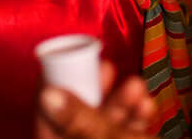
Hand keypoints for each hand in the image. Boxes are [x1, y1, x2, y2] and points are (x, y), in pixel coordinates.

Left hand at [35, 62, 157, 138]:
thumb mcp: (107, 137)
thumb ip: (80, 118)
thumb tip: (48, 94)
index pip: (46, 117)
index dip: (56, 84)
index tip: (65, 59)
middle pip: (78, 116)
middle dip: (96, 90)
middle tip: (106, 67)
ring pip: (103, 123)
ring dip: (121, 101)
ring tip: (135, 84)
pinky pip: (122, 132)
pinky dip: (134, 117)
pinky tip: (145, 105)